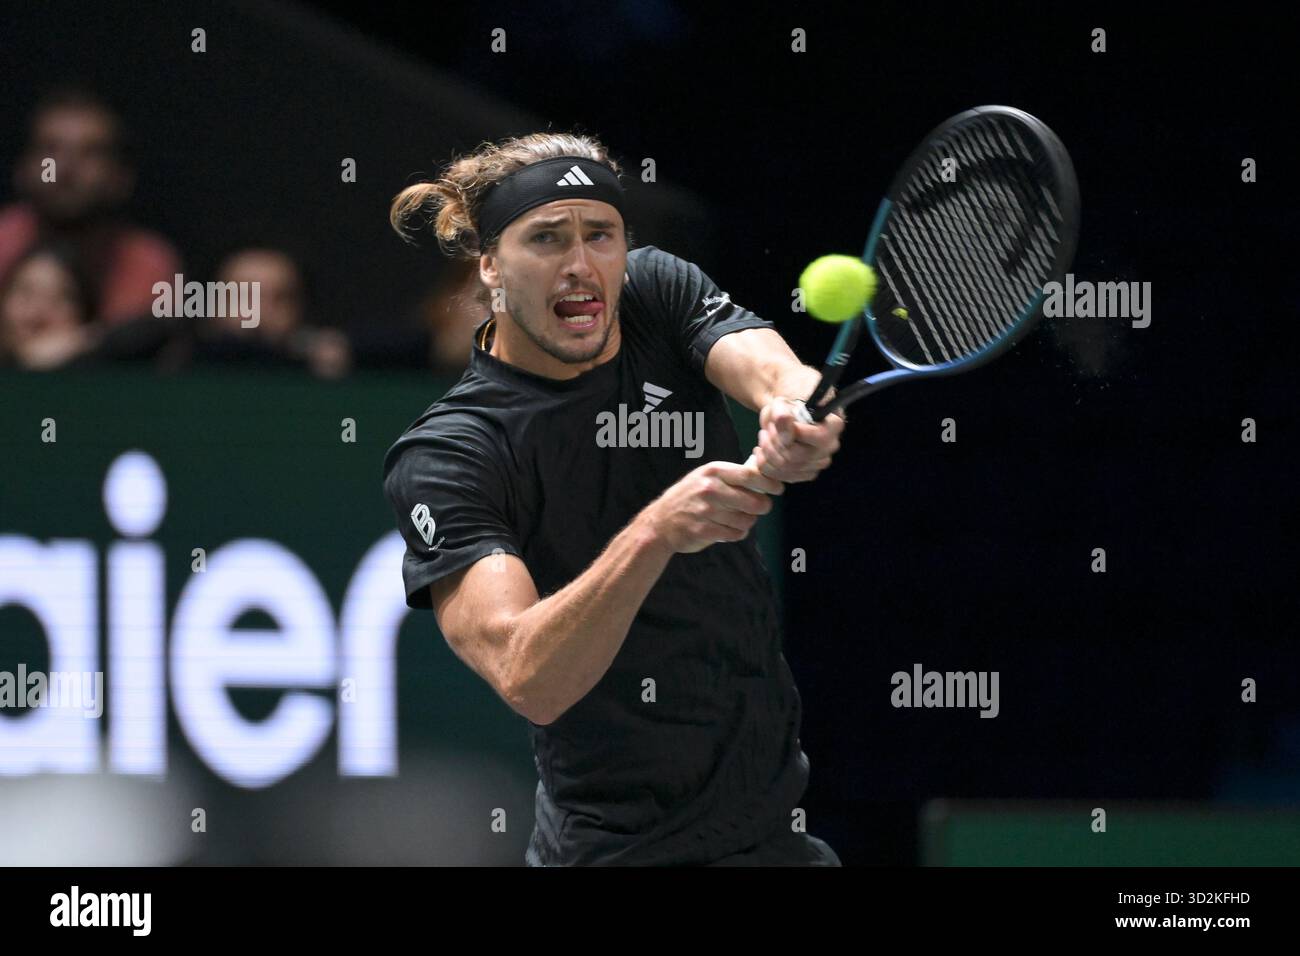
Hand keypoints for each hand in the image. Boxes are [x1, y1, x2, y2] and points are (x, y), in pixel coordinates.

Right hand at [641, 461, 783, 553]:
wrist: (660, 522)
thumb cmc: (690, 497)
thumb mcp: (707, 476)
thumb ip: (734, 473)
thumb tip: (762, 462)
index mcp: (713, 471)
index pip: (750, 475)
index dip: (769, 483)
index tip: (778, 488)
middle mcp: (709, 489)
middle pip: (754, 500)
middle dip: (763, 506)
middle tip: (761, 507)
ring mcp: (705, 511)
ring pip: (747, 520)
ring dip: (747, 522)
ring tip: (737, 519)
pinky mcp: (704, 531)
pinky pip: (735, 534)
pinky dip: (737, 534)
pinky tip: (728, 529)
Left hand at [750, 396, 843, 482]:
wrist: (784, 419)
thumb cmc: (786, 408)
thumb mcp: (780, 404)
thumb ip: (782, 414)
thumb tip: (787, 434)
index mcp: (833, 425)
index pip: (819, 436)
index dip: (794, 433)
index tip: (778, 424)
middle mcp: (830, 446)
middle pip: (797, 456)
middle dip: (774, 442)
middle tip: (767, 431)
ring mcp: (819, 463)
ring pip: (786, 468)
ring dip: (768, 452)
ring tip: (765, 438)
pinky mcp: (806, 474)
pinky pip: (782, 477)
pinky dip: (766, 465)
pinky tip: (764, 451)